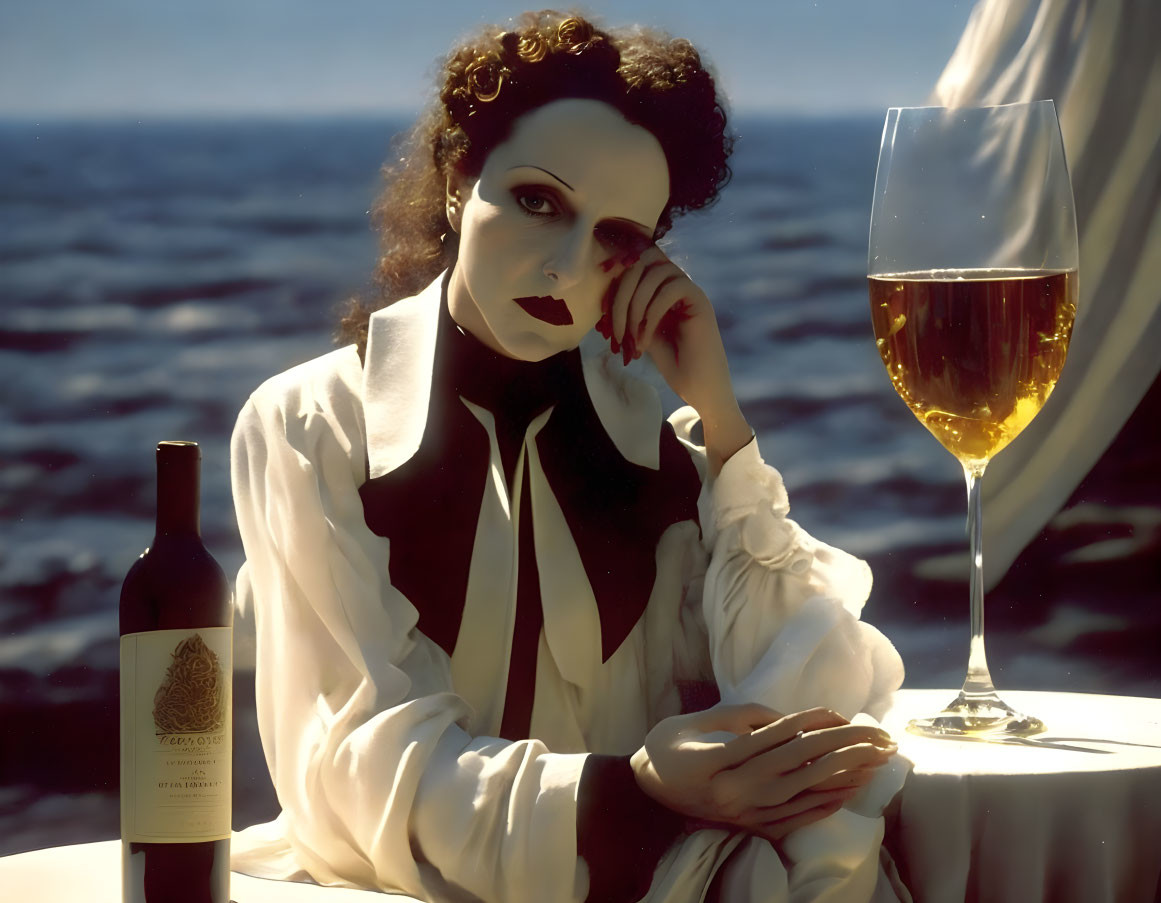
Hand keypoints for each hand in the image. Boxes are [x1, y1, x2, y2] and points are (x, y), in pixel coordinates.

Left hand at [598, 245, 751, 472]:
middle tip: (615, 330)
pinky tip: (645, 339)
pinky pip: (671, 289)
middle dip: (621, 294)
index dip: (614, 285)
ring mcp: (689, 288)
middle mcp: (675, 281)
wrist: (697, 385)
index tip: (603, 316)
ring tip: (631, 337)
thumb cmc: (671, 362)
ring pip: (655, 273)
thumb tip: (604, 297)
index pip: (633, 264)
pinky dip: (651, 314)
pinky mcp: (700, 299)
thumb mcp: (639, 331)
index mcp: (660, 286)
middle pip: (642, 262)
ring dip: (635, 306)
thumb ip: (628, 309)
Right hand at [630, 704, 896, 844]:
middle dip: (842, 748)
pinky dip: (823, 804)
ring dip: (843, 776)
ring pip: (802, 792)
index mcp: (716, 761)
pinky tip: (848, 792)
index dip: (808, 722)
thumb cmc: (668, 745)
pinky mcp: (749, 826)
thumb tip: (788, 719)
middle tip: (876, 736)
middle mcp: (732, 791)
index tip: (838, 711)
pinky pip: (794, 817)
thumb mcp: (696, 720)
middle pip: (797, 764)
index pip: (773, 738)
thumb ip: (741, 716)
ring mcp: (743, 812)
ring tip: (875, 762)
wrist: (645, 788)